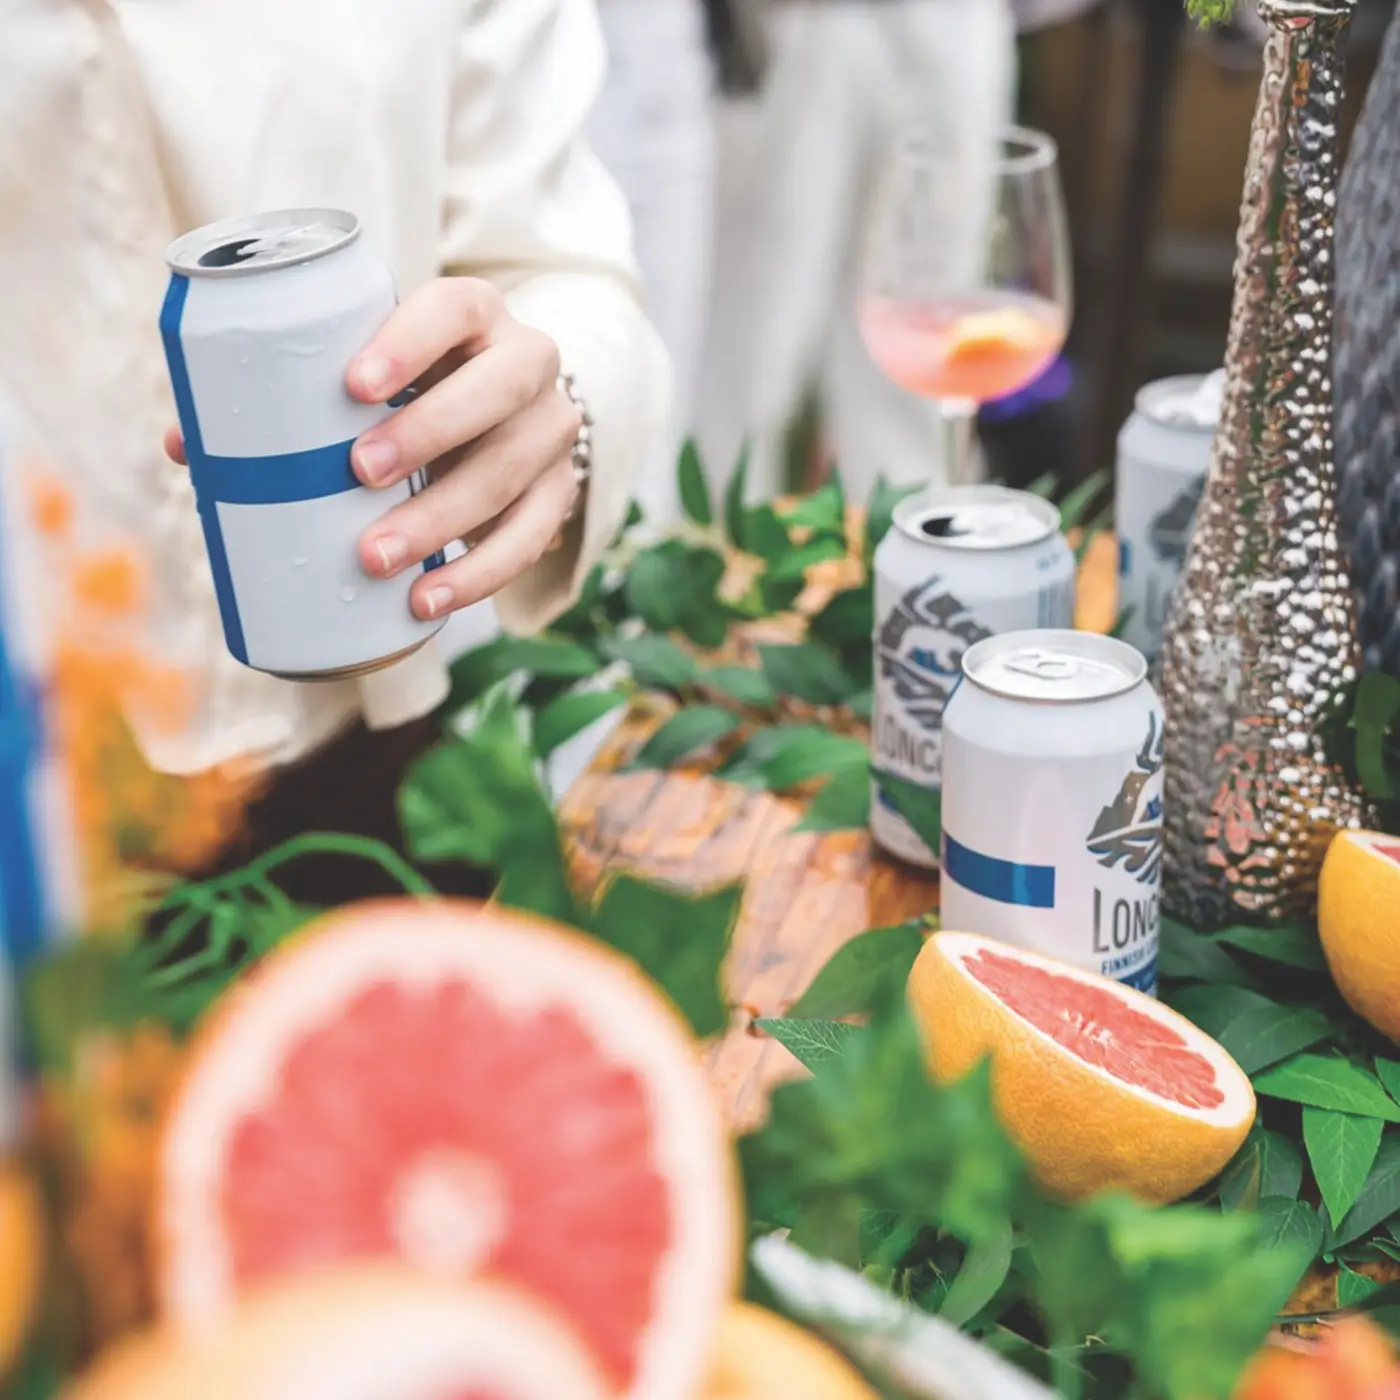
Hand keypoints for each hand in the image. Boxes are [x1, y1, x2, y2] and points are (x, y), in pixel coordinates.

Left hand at [166, 277, 582, 620]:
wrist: (500, 413)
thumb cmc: (411, 386)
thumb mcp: (368, 371)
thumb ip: (288, 396)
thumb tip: (188, 447)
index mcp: (474, 313)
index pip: (454, 308)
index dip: (409, 341)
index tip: (352, 384)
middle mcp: (528, 362)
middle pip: (499, 389)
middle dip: (429, 431)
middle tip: (358, 473)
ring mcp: (551, 429)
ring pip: (515, 470)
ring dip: (445, 517)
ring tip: (378, 559)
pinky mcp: (560, 491)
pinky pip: (532, 535)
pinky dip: (481, 573)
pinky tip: (430, 597)